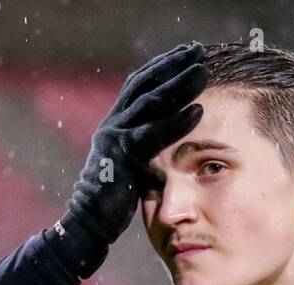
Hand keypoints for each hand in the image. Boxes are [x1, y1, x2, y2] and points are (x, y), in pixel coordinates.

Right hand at [46, 42, 207, 277]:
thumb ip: (144, 143)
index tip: (187, 52)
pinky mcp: (122, 158)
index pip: (140, 84)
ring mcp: (115, 138)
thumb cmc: (113, 198)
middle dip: (173, 65)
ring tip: (203, 73)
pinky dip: (177, 123)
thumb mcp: (131, 163)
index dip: (163, 65)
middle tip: (199, 50)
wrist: (90, 224)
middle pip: (145, 84)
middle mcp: (112, 124)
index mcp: (115, 123)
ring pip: (150, 103)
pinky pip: (153, 135)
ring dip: (179, 86)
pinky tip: (198, 111)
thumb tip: (168, 133)